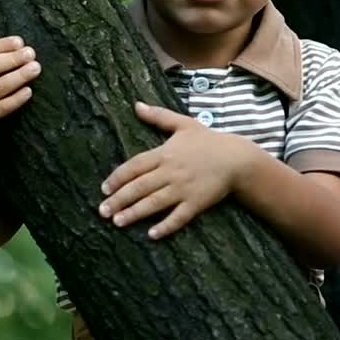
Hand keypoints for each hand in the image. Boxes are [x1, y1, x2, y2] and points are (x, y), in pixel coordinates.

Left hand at [99, 102, 253, 238]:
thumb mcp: (183, 123)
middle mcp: (171, 172)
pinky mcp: (197, 202)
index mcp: (165, 153)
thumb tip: (136, 105)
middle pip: (140, 186)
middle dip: (119, 200)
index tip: (104, 189)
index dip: (117, 178)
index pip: (134, 166)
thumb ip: (158, 116)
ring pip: (154, 203)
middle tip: (102, 211)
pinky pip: (179, 216)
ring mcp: (184, 188)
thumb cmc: (209, 140)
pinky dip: (166, 226)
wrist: (237, 158)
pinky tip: (152, 234)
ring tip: (118, 222)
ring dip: (135, 213)